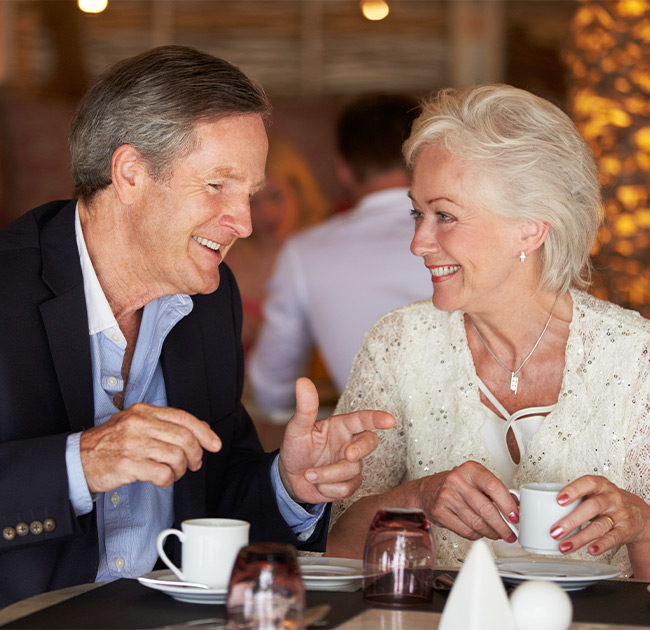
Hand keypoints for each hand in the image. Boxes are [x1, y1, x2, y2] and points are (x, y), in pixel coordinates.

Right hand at [80, 403, 221, 492]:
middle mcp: (139, 424)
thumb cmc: (111, 443)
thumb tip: (201, 430)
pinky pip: (162, 474)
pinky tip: (161, 479)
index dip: (204, 432)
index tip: (214, 444)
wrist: (78, 459)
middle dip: (196, 454)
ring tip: (174, 472)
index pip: (183, 417)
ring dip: (180, 469)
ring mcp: (133, 444)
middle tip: (194, 464)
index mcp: (144, 411)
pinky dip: (168, 480)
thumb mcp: (137, 424)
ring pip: (176, 457)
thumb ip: (166, 425)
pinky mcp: (128, 465)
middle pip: (184, 438)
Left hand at [278, 377, 394, 503]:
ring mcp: (351, 464)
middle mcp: (349, 443)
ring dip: (327, 476)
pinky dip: (327, 489)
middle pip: (370, 443)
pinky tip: (317, 484)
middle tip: (348, 456)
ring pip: (353, 470)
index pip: (362, 419)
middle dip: (361, 450)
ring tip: (309, 474)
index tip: (390, 420)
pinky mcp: (349, 483)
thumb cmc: (295, 449)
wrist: (290, 478)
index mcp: (340, 426)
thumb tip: (302, 381)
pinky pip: (346, 489)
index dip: (377, 419)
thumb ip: (305, 408)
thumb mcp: (296, 428)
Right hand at [415, 460, 518, 542]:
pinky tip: (480, 531)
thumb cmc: (456, 484)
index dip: (507, 504)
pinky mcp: (440, 512)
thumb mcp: (475, 478)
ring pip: (477, 523)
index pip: (494, 486)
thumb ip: (494, 490)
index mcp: (470, 469)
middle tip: (510, 533)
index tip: (515, 516)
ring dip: (491, 533)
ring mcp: (447, 497)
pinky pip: (466, 530)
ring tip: (497, 534)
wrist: (427, 490)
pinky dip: (477, 534)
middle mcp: (457, 481)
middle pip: (486, 509)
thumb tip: (515, 506)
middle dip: (502, 526)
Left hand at [550, 476, 649, 558]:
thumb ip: (575, 497)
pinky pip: (613, 538)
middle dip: (571, 521)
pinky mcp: (625, 530)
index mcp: (600, 485)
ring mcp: (619, 514)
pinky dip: (601, 545)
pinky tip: (590, 550)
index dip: (573, 490)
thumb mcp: (593, 492)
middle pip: (591, 507)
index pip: (587, 483)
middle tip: (555, 531)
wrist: (636, 512)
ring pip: (599, 526)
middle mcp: (611, 498)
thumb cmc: (606, 500)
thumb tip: (544, 505)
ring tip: (564, 546)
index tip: (558, 500)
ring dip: (580, 538)